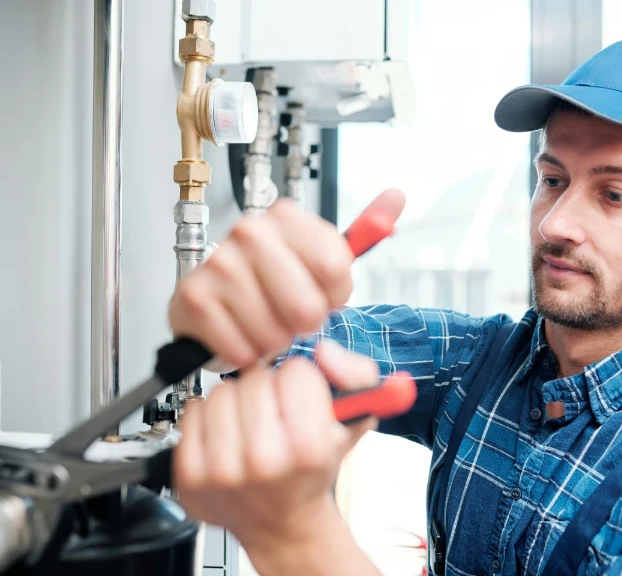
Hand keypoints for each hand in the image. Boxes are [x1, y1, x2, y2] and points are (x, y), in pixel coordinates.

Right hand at [168, 189, 405, 368]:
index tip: (320, 293)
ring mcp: (219, 263)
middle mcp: (250, 232)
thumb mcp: (326, 259)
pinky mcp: (194, 298)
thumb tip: (397, 196)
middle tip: (289, 315)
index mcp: (286, 217)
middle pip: (307, 307)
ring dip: (273, 342)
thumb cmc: (276, 285)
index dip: (333, 296)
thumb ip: (366, 230)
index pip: (335, 268)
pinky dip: (246, 353)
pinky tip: (239, 333)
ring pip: (274, 333)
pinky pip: (242, 348)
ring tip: (262, 323)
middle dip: (304, 324)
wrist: (221, 309)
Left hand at [172, 340, 380, 573]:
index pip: (295, 371)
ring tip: (252, 426)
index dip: (302, 381)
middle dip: (268, 389)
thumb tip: (324, 352)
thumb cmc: (314, 468)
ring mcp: (221, 471)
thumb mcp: (354, 420)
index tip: (303, 401)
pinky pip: (192, 411)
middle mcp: (262, 462)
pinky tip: (228, 436)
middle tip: (277, 416)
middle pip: (255, 378)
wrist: (282, 523)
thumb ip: (355, 374)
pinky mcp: (190, 475)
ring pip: (221, 391)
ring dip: (237, 401)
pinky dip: (209, 418)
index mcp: (308, 448)